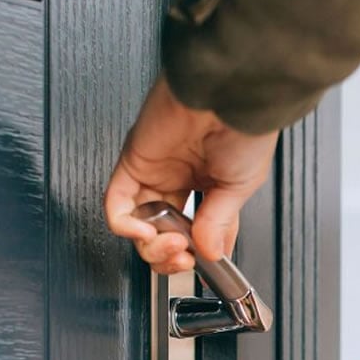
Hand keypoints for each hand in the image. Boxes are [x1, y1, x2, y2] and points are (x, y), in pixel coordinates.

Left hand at [103, 75, 278, 273]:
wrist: (228, 94)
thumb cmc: (244, 127)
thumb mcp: (241, 186)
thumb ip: (219, 223)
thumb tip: (209, 253)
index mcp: (209, 182)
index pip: (196, 231)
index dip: (197, 254)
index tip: (203, 265)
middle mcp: (179, 178)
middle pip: (161, 234)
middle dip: (170, 256)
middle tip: (184, 257)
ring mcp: (154, 172)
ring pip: (137, 226)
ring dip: (151, 246)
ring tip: (172, 244)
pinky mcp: (132, 162)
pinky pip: (116, 204)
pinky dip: (125, 226)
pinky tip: (145, 231)